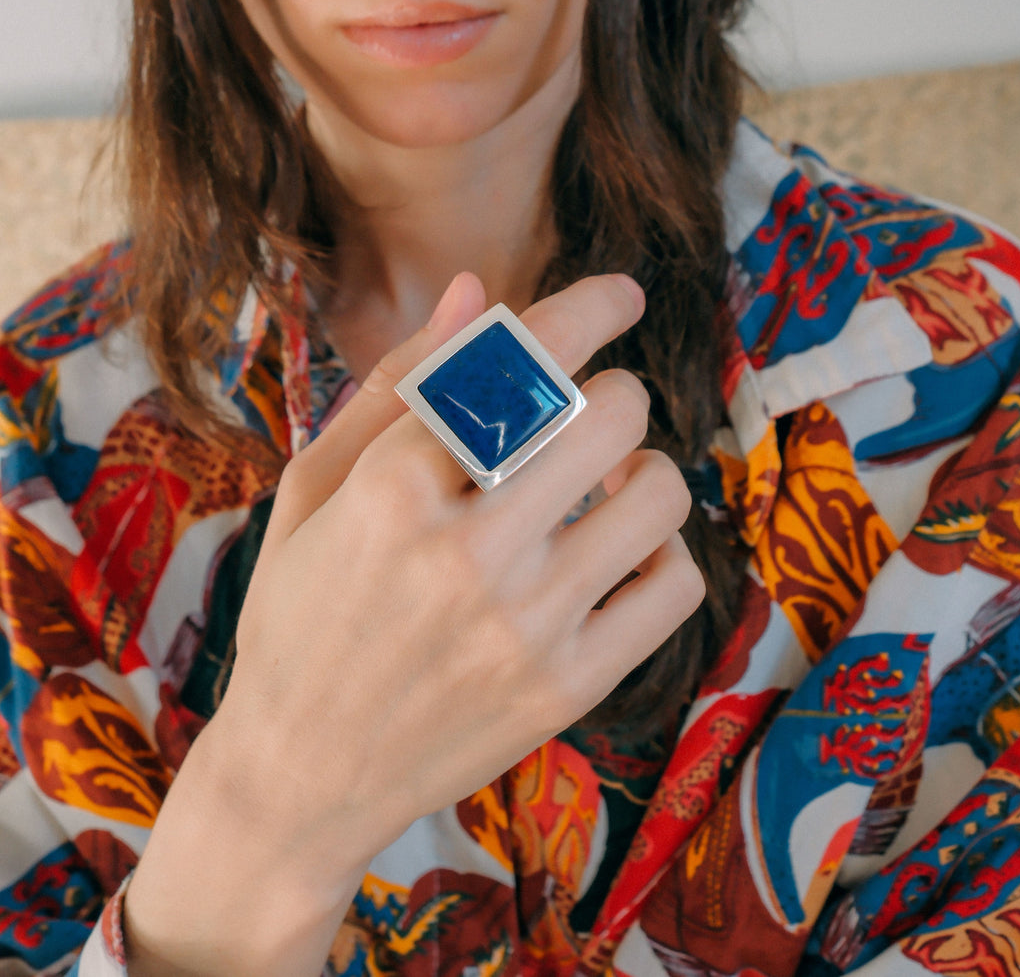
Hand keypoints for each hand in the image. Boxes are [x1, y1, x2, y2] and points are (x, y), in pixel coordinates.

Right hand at [124, 272, 702, 976]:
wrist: (300, 775)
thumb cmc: (300, 612)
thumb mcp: (316, 488)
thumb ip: (398, 384)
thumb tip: (476, 289)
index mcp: (390, 487)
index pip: (518, 363)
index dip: (585, 311)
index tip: (621, 294)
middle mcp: (466, 550)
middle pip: (607, 412)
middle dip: (609, 392)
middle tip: (586, 413)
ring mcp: (526, 625)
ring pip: (656, 493)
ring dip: (640, 467)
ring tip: (600, 484)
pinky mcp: (569, 686)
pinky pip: (673, 587)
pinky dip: (660, 553)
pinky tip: (616, 554)